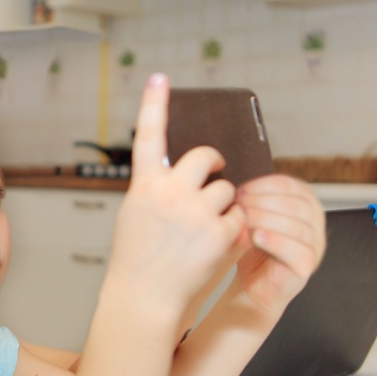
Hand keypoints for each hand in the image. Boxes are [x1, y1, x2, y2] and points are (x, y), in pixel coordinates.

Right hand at [106, 74, 245, 311]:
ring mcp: (196, 212)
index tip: (160, 77)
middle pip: (206, 156)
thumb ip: (159, 188)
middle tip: (218, 169)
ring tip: (205, 228)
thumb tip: (194, 170)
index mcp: (144, 185)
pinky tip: (214, 246)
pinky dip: (232, 230)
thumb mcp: (138, 213)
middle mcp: (170, 193)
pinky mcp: (219, 234)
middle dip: (216, 162)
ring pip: (226, 190)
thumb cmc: (139, 257)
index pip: (149, 135)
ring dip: (223, 204)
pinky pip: (238, 218)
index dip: (154, 103)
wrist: (144, 298)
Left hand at [229, 174, 325, 314]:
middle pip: (296, 204)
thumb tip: (240, 190)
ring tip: (244, 221)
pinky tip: (258, 237)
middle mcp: (316, 224)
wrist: (251, 285)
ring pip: (297, 226)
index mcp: (306, 205)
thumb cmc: (253, 250)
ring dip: (267, 219)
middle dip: (263, 201)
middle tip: (239, 204)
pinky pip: (298, 251)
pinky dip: (276, 241)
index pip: (292, 186)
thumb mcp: (252, 219)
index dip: (265, 185)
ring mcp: (315, 246)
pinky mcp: (308, 266)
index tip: (241, 189)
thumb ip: (253, 202)